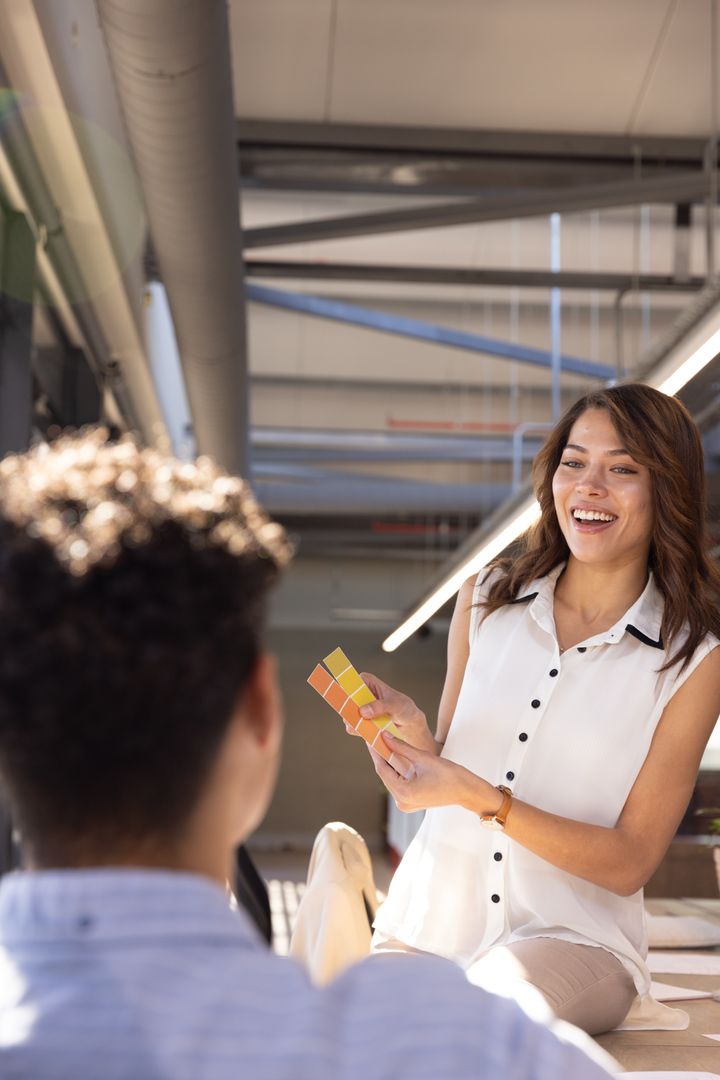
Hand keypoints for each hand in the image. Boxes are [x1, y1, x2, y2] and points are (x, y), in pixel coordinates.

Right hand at [346, 672, 437, 753]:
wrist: (409, 724)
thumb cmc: (404, 708)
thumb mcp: (396, 705)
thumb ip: (380, 706)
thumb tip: (362, 711)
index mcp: (367, 681)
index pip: (351, 682)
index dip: (348, 691)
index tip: (352, 701)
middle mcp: (359, 694)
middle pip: (346, 700)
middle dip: (349, 710)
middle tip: (360, 717)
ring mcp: (358, 709)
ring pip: (347, 716)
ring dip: (356, 723)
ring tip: (372, 726)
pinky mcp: (359, 722)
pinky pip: (352, 728)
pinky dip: (360, 732)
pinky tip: (372, 733)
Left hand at [369, 732, 499, 815]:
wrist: (466, 791)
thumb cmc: (449, 775)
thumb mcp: (423, 757)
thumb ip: (401, 747)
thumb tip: (385, 736)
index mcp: (403, 792)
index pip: (382, 769)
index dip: (375, 752)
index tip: (370, 738)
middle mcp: (401, 802)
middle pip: (385, 775)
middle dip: (381, 756)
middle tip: (375, 738)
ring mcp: (405, 804)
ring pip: (391, 779)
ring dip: (388, 763)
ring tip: (383, 744)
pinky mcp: (410, 802)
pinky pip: (398, 784)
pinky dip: (396, 771)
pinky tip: (394, 756)